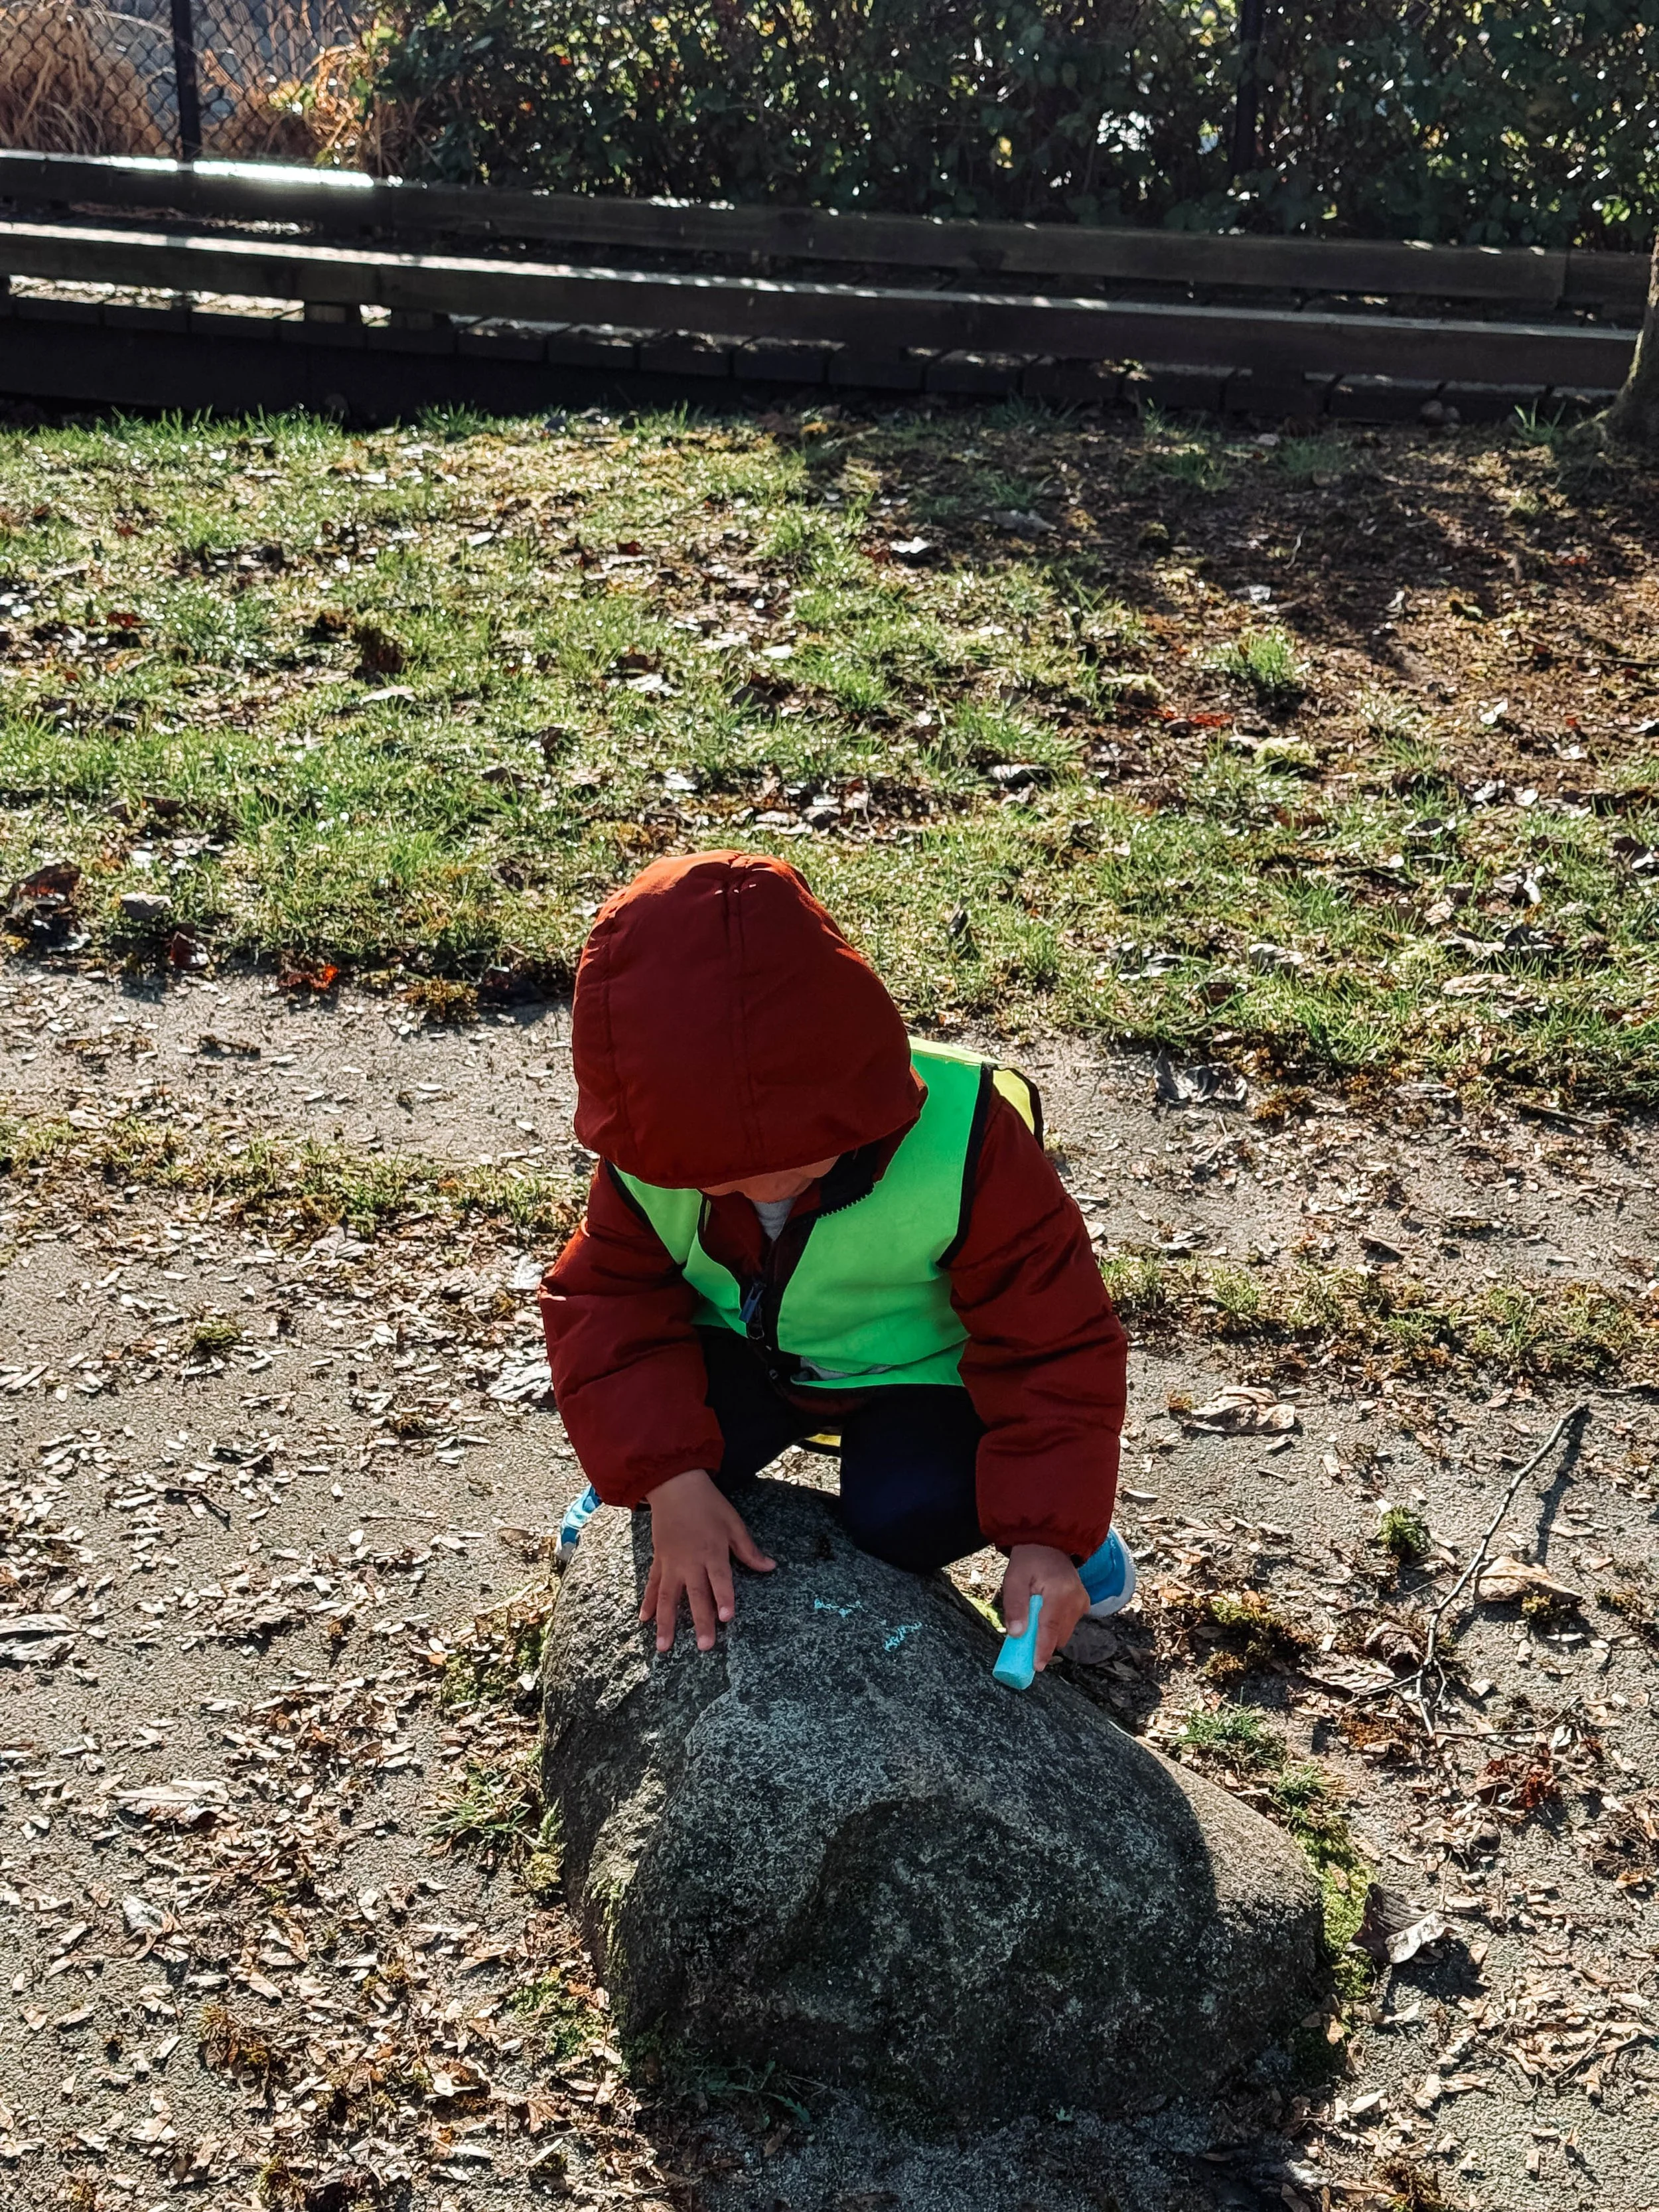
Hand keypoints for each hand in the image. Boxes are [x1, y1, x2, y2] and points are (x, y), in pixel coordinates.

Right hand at [640, 1468, 774, 1654]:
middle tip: (704, 1646)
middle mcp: (691, 1562)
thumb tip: (770, 1567)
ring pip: (668, 1597)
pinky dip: (648, 1602)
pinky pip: (652, 1585)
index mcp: (712, 1552)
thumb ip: (748, 1549)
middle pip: (696, 1595)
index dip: (724, 1598)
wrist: (675, 1487)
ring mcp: (672, 1563)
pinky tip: (644, 1620)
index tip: (726, 1618)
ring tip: (663, 1647)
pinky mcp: (659, 1560)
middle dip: (701, 1621)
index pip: (720, 1580)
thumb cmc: (708, 1505)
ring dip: (666, 1623)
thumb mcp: (733, 1523)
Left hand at [999, 1544, 1088, 1673]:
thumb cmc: (1029, 1560)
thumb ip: (1015, 1607)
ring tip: (1033, 1616)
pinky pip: (1068, 1624)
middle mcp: (1076, 1599)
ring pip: (1064, 1632)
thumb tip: (1017, 1634)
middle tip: (1023, 1638)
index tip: (1036, 1666)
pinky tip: (1045, 1612)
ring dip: (1048, 1632)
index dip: (1042, 1649)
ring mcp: (1082, 1602)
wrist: (1048, 1544)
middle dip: (1042, 1642)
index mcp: (1059, 1592)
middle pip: (1058, 1634)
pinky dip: (1055, 1625)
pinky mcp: (1083, 1604)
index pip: (1050, 1628)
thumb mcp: (1014, 1579)